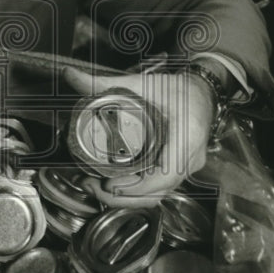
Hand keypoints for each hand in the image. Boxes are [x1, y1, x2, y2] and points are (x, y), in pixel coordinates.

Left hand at [62, 67, 214, 206]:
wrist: (202, 92)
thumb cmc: (178, 88)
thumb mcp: (142, 83)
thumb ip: (104, 82)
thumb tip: (71, 75)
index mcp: (187, 136)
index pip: (166, 174)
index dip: (137, 186)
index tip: (109, 184)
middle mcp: (191, 157)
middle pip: (158, 191)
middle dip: (122, 196)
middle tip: (91, 185)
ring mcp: (187, 167)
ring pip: (157, 194)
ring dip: (127, 197)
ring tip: (96, 186)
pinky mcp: (179, 170)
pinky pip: (158, 189)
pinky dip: (135, 192)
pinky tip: (113, 185)